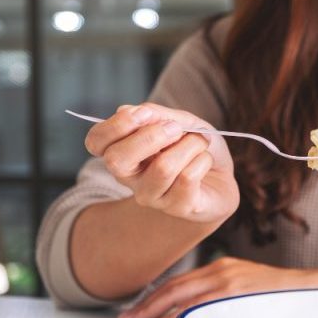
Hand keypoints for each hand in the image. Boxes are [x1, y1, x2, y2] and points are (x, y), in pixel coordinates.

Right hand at [84, 103, 237, 223]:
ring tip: (200, 143)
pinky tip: (205, 161)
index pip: (96, 141)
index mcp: (123, 151)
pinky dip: (203, 160)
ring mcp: (152, 195)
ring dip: (190, 145)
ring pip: (163, 167)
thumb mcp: (179, 121)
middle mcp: (130, 177)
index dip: (117, 125)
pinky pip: (188, 178)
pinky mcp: (177, 207)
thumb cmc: (194, 146)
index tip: (147, 114)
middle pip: (117, 160)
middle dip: (151, 136)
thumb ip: (157, 115)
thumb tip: (128, 110)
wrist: (222, 175)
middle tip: (176, 129)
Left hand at [117, 257, 317, 317]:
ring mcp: (227, 280)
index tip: (137, 311)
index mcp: (221, 267)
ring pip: (182, 295)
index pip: (179, 282)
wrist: (307, 286)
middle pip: (174, 287)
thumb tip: (192, 315)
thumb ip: (221, 295)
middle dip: (147, 305)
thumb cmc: (278, 294)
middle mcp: (220, 270)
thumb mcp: (245, 288)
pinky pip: (200, 305)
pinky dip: (178, 316)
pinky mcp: (235, 291)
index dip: (154, 297)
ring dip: (155, 312)